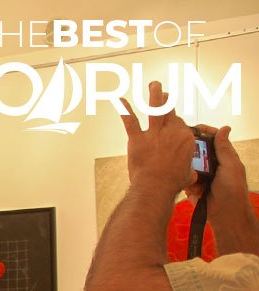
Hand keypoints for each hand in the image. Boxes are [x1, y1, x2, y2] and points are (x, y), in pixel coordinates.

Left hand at [120, 81, 195, 195]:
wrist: (155, 186)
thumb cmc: (171, 183)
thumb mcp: (187, 174)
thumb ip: (188, 170)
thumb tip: (190, 175)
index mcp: (185, 138)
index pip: (180, 124)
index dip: (175, 123)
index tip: (172, 122)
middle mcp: (171, 131)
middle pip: (169, 112)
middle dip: (167, 101)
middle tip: (165, 94)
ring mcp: (154, 134)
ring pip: (155, 109)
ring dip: (155, 95)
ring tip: (154, 84)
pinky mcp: (137, 139)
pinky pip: (130, 121)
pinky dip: (124, 109)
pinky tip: (118, 99)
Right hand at [185, 125, 257, 255]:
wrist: (224, 215)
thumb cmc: (232, 190)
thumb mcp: (230, 166)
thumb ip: (224, 148)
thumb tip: (225, 128)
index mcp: (223, 156)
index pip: (212, 139)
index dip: (203, 132)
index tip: (190, 128)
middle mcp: (211, 164)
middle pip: (197, 149)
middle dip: (188, 147)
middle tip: (176, 142)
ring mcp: (201, 175)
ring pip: (188, 163)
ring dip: (183, 162)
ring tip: (173, 158)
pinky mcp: (192, 186)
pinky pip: (183, 177)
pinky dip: (181, 176)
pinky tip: (176, 174)